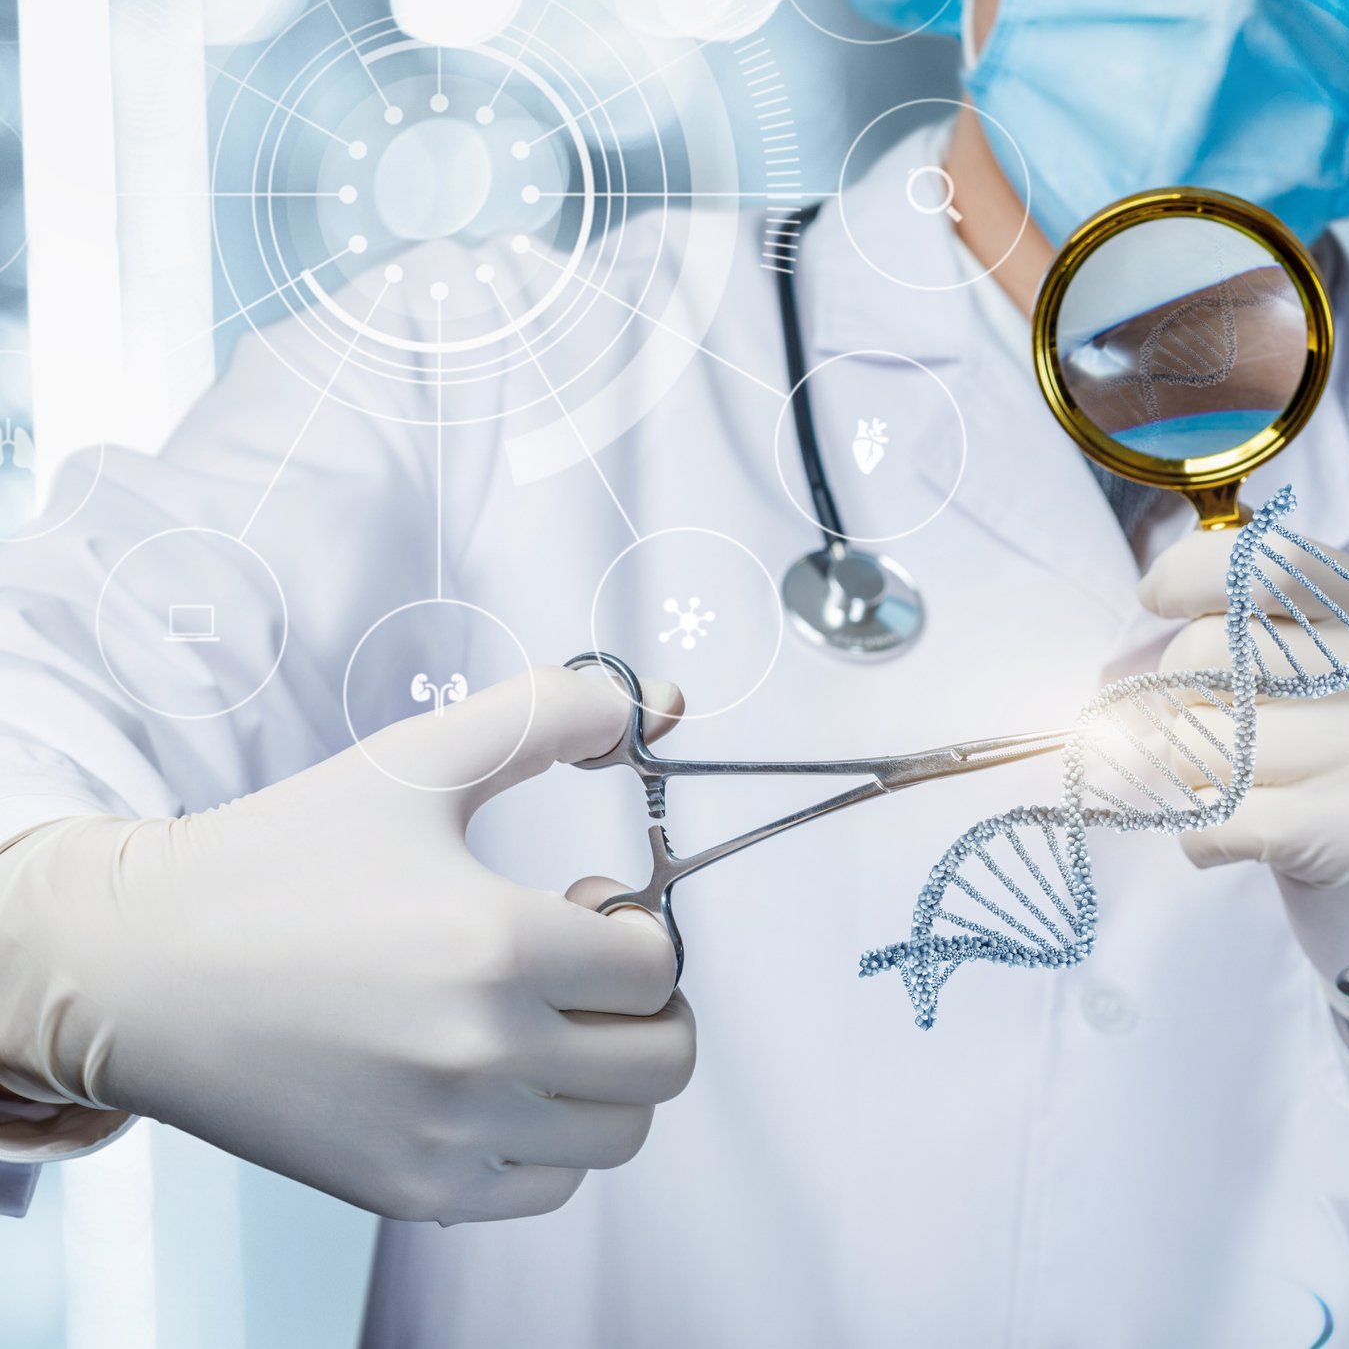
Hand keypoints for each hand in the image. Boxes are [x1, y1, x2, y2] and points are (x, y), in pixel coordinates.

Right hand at [0, 667, 695, 1224]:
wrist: (138, 969)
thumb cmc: (272, 864)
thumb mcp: (415, 762)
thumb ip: (549, 713)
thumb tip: (656, 704)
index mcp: (497, 946)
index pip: (657, 965)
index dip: (639, 927)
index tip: (587, 904)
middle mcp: (481, 1054)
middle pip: (665, 1059)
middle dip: (648, 1006)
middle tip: (585, 966)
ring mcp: (447, 1133)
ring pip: (622, 1132)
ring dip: (610, 1074)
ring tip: (543, 1019)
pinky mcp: (410, 1189)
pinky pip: (551, 1185)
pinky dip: (552, 1137)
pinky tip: (498, 1076)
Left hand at [1138, 529, 1348, 973]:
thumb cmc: (1336, 778)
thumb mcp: (1318, 684)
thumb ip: (1243, 632)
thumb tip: (1131, 638)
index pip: (1265, 560)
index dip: (1186, 572)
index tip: (1154, 598)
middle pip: (1209, 651)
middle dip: (1170, 698)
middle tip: (1196, 736)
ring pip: (1204, 739)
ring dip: (1187, 777)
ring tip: (1234, 793)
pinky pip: (1214, 815)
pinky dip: (1199, 836)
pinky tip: (1236, 840)